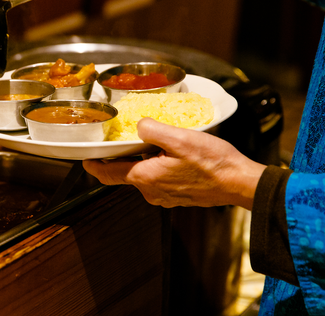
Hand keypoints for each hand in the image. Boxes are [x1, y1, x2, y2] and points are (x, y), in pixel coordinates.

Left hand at [83, 118, 264, 209]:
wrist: (239, 183)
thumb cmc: (212, 163)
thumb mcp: (179, 138)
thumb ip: (152, 130)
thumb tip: (139, 126)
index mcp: (145, 178)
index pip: (108, 174)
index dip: (93, 166)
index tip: (85, 159)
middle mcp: (151, 192)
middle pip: (126, 173)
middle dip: (123, 157)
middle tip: (124, 140)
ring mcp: (165, 197)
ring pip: (144, 176)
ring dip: (144, 161)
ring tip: (153, 143)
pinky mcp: (178, 197)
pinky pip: (160, 181)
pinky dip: (158, 167)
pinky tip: (171, 155)